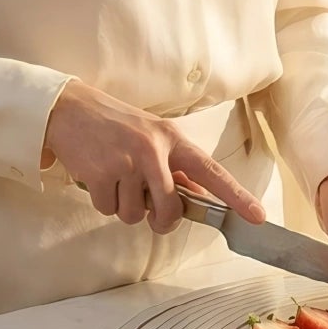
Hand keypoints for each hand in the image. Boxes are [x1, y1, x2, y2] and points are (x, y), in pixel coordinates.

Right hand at [42, 81, 266, 235]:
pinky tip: (98, 178)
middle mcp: (153, 150)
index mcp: (172, 139)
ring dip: (124, 206)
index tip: (257, 216)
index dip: (237, 196)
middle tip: (149, 211)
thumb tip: (199, 198)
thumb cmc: (115, 125)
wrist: (70, 109)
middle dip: (160, 219)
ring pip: (135, 215)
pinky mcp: (102, 174)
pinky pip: (108, 210)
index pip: (211, 171)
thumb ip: (175, 166)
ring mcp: (127, 162)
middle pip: (170, 209)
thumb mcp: (152, 137)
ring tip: (115, 178)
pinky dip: (102, 201)